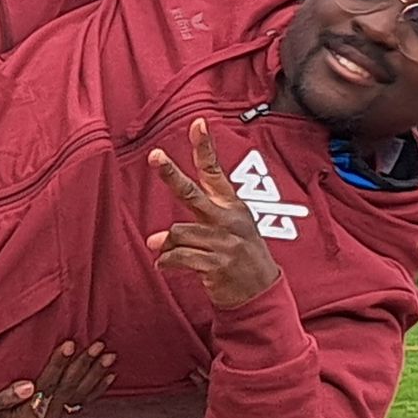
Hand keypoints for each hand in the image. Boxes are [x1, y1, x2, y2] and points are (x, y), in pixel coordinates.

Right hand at [0, 340, 116, 417]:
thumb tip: (28, 387)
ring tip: (109, 356)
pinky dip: (96, 388)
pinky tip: (109, 375)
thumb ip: (5, 397)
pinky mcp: (59, 416)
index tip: (69, 345)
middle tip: (97, 346)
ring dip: (95, 374)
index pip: (48, 387)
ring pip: (79, 395)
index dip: (59, 365)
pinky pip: (82, 401)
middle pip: (68, 390)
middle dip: (83, 366)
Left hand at [147, 118, 282, 309]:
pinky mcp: (218, 264)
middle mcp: (228, 220)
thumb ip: (194, 226)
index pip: (216, 172)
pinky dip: (166, 262)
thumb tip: (155, 240)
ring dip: (164, 244)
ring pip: (179, 232)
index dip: (205, 147)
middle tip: (155, 156)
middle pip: (192, 193)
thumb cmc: (240, 256)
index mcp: (232, 206)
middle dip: (171, 175)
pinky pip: (179, 258)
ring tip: (161, 250)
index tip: (198, 123)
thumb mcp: (231, 230)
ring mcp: (224, 242)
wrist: (261, 294)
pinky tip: (165, 266)